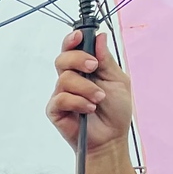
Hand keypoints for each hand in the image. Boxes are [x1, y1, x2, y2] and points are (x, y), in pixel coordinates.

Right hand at [48, 28, 132, 157]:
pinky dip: (78, 102)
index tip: (79, 35)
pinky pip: (61, 98)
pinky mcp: (55, 110)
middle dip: (79, 59)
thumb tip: (99, 37)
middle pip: (62, 59)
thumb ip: (106, 60)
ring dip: (86, 88)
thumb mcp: (117, 80)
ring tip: (98, 99)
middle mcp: (70, 79)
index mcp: (84, 69)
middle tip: (94, 67)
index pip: (72, 49)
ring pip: (65, 79)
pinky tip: (88, 109)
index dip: (72, 40)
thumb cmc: (115, 111)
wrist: (110, 137)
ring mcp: (61, 94)